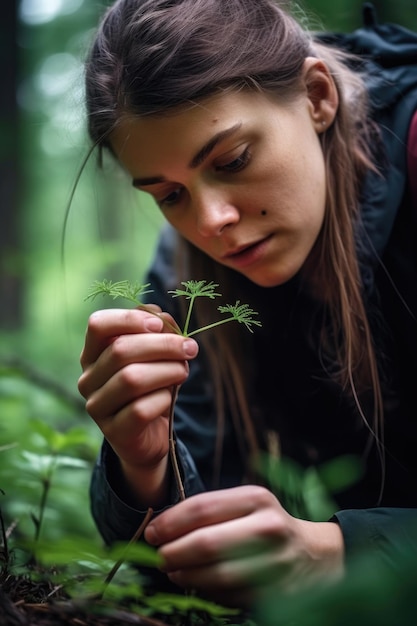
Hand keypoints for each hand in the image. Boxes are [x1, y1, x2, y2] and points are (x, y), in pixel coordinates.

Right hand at [78, 307, 198, 503]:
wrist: (151, 435)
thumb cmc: (152, 387)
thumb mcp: (155, 356)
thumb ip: (156, 331)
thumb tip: (162, 317)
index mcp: (93, 354)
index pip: (98, 325)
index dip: (129, 319)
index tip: (159, 324)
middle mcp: (88, 379)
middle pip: (121, 350)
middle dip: (163, 345)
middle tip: (190, 348)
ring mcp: (97, 407)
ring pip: (131, 379)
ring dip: (167, 370)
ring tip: (184, 371)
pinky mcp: (114, 432)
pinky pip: (140, 410)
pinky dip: (163, 399)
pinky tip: (169, 398)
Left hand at [144, 485, 343, 606]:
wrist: (314, 556)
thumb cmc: (266, 525)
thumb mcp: (244, 505)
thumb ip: (209, 511)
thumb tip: (160, 527)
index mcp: (257, 499)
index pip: (202, 508)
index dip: (170, 522)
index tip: (151, 531)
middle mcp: (268, 528)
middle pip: (206, 543)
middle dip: (173, 552)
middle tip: (158, 556)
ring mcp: (274, 564)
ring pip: (215, 575)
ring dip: (185, 575)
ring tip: (172, 571)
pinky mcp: (275, 594)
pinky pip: (228, 596)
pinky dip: (205, 592)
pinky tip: (196, 584)